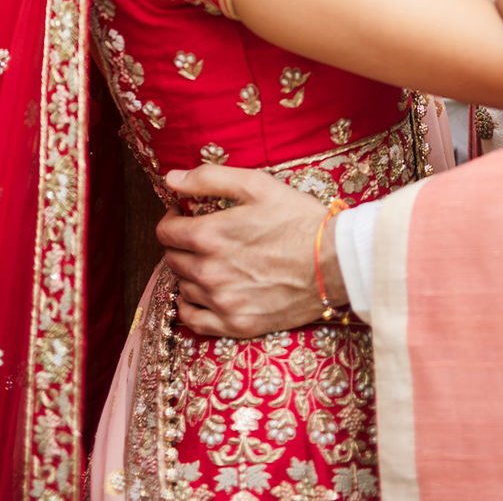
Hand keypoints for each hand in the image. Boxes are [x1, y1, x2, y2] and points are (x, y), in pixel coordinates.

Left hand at [156, 165, 335, 336]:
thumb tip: (171, 179)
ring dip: (188, 273)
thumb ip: (208, 178)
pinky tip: (199, 296)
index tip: (182, 215)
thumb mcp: (256, 185)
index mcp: (210, 236)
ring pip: (183, 287)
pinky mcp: (238, 324)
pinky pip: (194, 321)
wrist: (337, 262)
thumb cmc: (298, 220)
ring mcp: (223, 302)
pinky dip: (189, 308)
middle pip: (172, 259)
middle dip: (181, 245)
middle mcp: (210, 272)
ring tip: (208, 263)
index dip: (171, 219)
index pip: (165, 232)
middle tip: (198, 238)